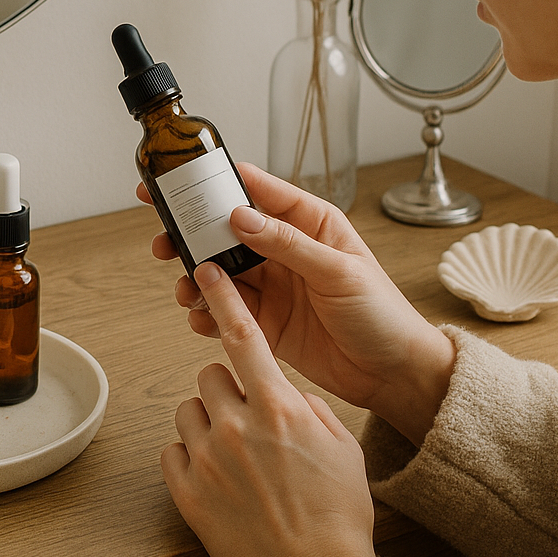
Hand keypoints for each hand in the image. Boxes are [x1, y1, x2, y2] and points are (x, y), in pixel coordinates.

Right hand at [140, 163, 453, 445]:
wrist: (393, 374)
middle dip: (190, 235)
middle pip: (225, 232)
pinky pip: (225, 311)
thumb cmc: (383, 315)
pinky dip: (207, 314)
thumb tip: (240, 217)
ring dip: (195, 279)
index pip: (256, 191)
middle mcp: (285, 251)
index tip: (178, 183)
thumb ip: (288, 244)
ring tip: (188, 291)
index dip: (214, 184)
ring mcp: (272, 287)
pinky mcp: (264, 322)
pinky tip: (203, 320)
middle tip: (163, 242)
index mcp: (309, 223)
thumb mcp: (340, 271)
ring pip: (218, 273)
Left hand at [163, 261, 376, 556]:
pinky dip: (191, 459)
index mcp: (278, 406)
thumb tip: (283, 393)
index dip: (224, 298)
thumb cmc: (337, 514)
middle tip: (249, 422)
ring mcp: (207, 459)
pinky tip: (217, 479)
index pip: (243, 335)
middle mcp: (236, 425)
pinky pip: (173, 452)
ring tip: (235, 457)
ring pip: (188, 412)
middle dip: (227, 391)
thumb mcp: (342, 445)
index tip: (206, 274)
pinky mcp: (186, 492)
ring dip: (208, 425)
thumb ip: (307, 407)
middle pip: (209, 376)